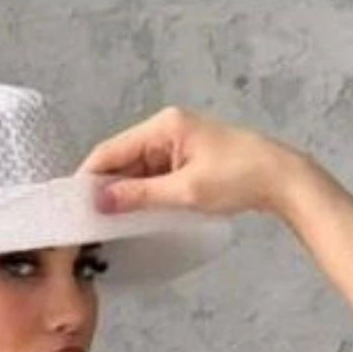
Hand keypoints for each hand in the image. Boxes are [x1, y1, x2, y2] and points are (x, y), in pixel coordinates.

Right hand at [74, 104, 300, 218]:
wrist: (281, 179)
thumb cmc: (239, 178)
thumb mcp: (185, 191)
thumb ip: (140, 196)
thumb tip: (101, 201)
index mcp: (164, 126)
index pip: (111, 150)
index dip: (89, 177)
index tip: (72, 204)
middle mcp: (167, 129)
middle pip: (122, 160)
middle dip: (105, 189)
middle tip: (88, 222)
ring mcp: (177, 144)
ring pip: (137, 171)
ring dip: (124, 196)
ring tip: (108, 225)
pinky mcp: (187, 160)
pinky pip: (154, 177)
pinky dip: (143, 196)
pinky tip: (136, 217)